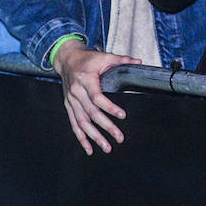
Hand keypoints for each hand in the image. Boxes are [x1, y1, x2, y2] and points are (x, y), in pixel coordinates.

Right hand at [51, 38, 138, 154]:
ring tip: (107, 147)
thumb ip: (121, 60)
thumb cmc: (87, 59)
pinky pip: (74, 124)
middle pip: (91, 113)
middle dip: (106, 127)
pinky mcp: (68, 106)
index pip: (97, 97)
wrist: (67, 59)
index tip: (122, 115)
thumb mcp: (104, 56)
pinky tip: (89, 149)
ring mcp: (71, 100)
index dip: (110, 107)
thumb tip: (138, 62)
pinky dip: (81, 138)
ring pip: (82, 122)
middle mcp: (76, 91)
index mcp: (86, 79)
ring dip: (94, 137)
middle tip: (119, 137)